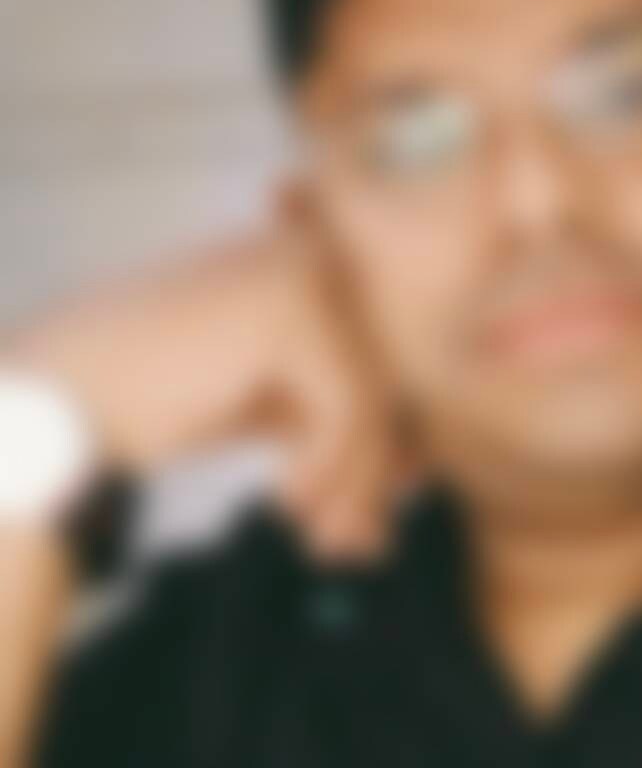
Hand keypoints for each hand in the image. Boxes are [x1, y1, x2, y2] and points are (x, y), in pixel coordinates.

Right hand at [7, 220, 416, 561]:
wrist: (66, 395)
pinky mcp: (289, 313)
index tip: (374, 510)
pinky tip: (283, 500)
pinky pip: (345, 411)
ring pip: (372, 399)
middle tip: (359, 544)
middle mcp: (318, 252)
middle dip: (375, 471)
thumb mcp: (269, 404)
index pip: (382, 356)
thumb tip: (420, 474)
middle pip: (385, 376)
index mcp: (316, 260)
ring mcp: (305, 274)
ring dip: (353, 484)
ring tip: (326, 543)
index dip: (385, 439)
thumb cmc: (162, 395)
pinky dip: (324, 469)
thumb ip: (338, 421)